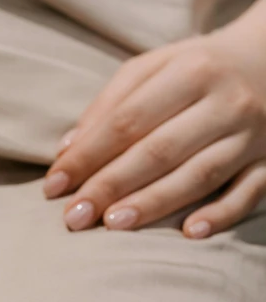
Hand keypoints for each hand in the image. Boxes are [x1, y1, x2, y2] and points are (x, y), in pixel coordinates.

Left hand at [44, 23, 265, 238]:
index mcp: (188, 73)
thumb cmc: (196, 69)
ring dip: (153, 202)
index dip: (87, 155)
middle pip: (158, 151)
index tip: (54, 185)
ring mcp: (251, 134)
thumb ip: (109, 104)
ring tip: (112, 225)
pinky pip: (250, 191)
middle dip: (110, 186)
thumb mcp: (152, 68)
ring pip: (199, 175)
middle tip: (74, 216)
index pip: (126, 121)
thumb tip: (68, 150)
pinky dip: (222, 214)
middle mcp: (224, 103)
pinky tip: (190, 232)